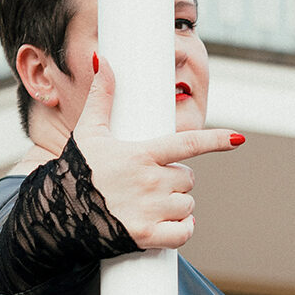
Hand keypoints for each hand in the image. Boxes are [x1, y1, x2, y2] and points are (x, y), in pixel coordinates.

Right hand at [72, 55, 243, 250]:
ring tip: (152, 204)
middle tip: (150, 183)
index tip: (238, 139)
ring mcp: (149, 210)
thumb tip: (103, 58)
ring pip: (187, 205)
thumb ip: (102, 96)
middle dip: (175, 180)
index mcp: (140, 154)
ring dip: (177, 205)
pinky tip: (169, 226)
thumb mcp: (88, 131)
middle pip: (187, 179)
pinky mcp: (147, 236)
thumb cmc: (74, 171)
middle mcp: (149, 181)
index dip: (216, 140)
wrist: (56, 215)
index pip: (188, 143)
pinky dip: (181, 230)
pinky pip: (184, 233)